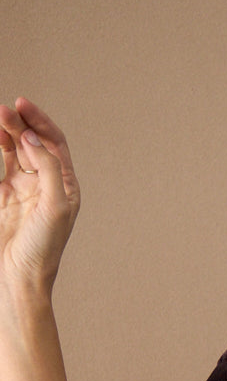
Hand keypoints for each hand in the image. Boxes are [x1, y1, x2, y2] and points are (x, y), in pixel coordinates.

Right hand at [0, 97, 80, 305]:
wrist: (20, 275)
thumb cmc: (44, 247)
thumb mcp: (55, 205)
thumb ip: (48, 168)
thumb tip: (32, 137)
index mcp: (66, 185)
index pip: (54, 143)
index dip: (40, 121)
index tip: (22, 104)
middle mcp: (48, 184)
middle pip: (34, 142)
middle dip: (20, 123)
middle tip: (3, 110)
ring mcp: (26, 188)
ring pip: (16, 150)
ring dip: (7, 131)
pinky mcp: (7, 195)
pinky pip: (3, 164)